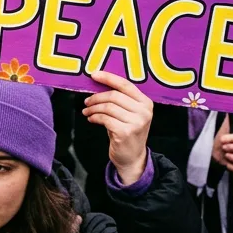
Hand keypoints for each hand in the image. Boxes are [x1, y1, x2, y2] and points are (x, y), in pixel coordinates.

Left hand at [83, 70, 152, 185]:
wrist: (132, 157)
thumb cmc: (127, 130)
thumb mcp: (129, 113)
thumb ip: (120, 98)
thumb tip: (98, 81)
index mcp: (146, 103)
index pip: (125, 84)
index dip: (108, 78)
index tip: (94, 75)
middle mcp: (144, 112)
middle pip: (113, 96)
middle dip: (96, 97)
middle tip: (86, 101)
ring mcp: (136, 123)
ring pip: (107, 107)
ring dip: (93, 108)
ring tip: (87, 111)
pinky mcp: (126, 132)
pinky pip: (104, 119)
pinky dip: (94, 117)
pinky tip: (91, 119)